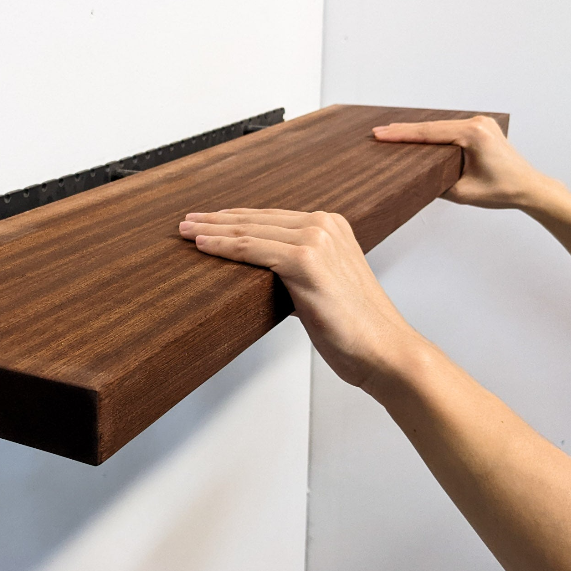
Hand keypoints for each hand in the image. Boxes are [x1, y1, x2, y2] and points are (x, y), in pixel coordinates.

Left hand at [179, 209, 425, 392]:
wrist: (385, 351)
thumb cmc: (354, 329)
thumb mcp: (323, 286)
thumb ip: (298, 269)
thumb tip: (262, 269)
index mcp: (331, 226)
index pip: (269, 218)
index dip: (233, 218)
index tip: (207, 221)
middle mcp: (324, 225)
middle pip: (255, 220)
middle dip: (216, 220)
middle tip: (186, 222)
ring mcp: (316, 240)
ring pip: (249, 232)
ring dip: (212, 231)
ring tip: (186, 232)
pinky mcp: (306, 261)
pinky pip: (253, 249)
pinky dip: (225, 247)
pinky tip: (203, 246)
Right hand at [372, 115, 542, 208]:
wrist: (529, 187)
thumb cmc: (502, 190)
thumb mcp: (461, 193)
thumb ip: (435, 184)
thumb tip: (413, 179)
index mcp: (473, 135)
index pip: (429, 133)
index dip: (402, 134)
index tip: (380, 134)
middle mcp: (478, 123)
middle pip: (432, 125)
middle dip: (403, 129)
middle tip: (378, 131)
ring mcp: (481, 123)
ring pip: (439, 124)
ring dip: (416, 129)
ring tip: (391, 132)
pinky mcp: (481, 128)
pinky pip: (450, 126)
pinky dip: (431, 131)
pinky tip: (415, 133)